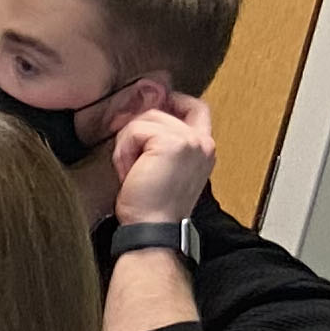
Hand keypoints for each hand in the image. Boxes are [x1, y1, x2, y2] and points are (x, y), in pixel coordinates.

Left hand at [106, 89, 216, 228]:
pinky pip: (135, 130)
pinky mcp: (172, 143)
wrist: (154, 229)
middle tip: (132, 162)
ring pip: (145, 119)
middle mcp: (203, 142)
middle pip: (160, 111)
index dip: (172, 101)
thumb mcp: (165, 169)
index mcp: (204, 149)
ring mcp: (190, 140)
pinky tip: (129, 172)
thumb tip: (142, 117)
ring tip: (132, 171)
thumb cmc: (153, 207)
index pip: (196, 107)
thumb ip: (165, 143)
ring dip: (128, 144)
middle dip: (138, 132)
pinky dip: (124, 150)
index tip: (148, 115)